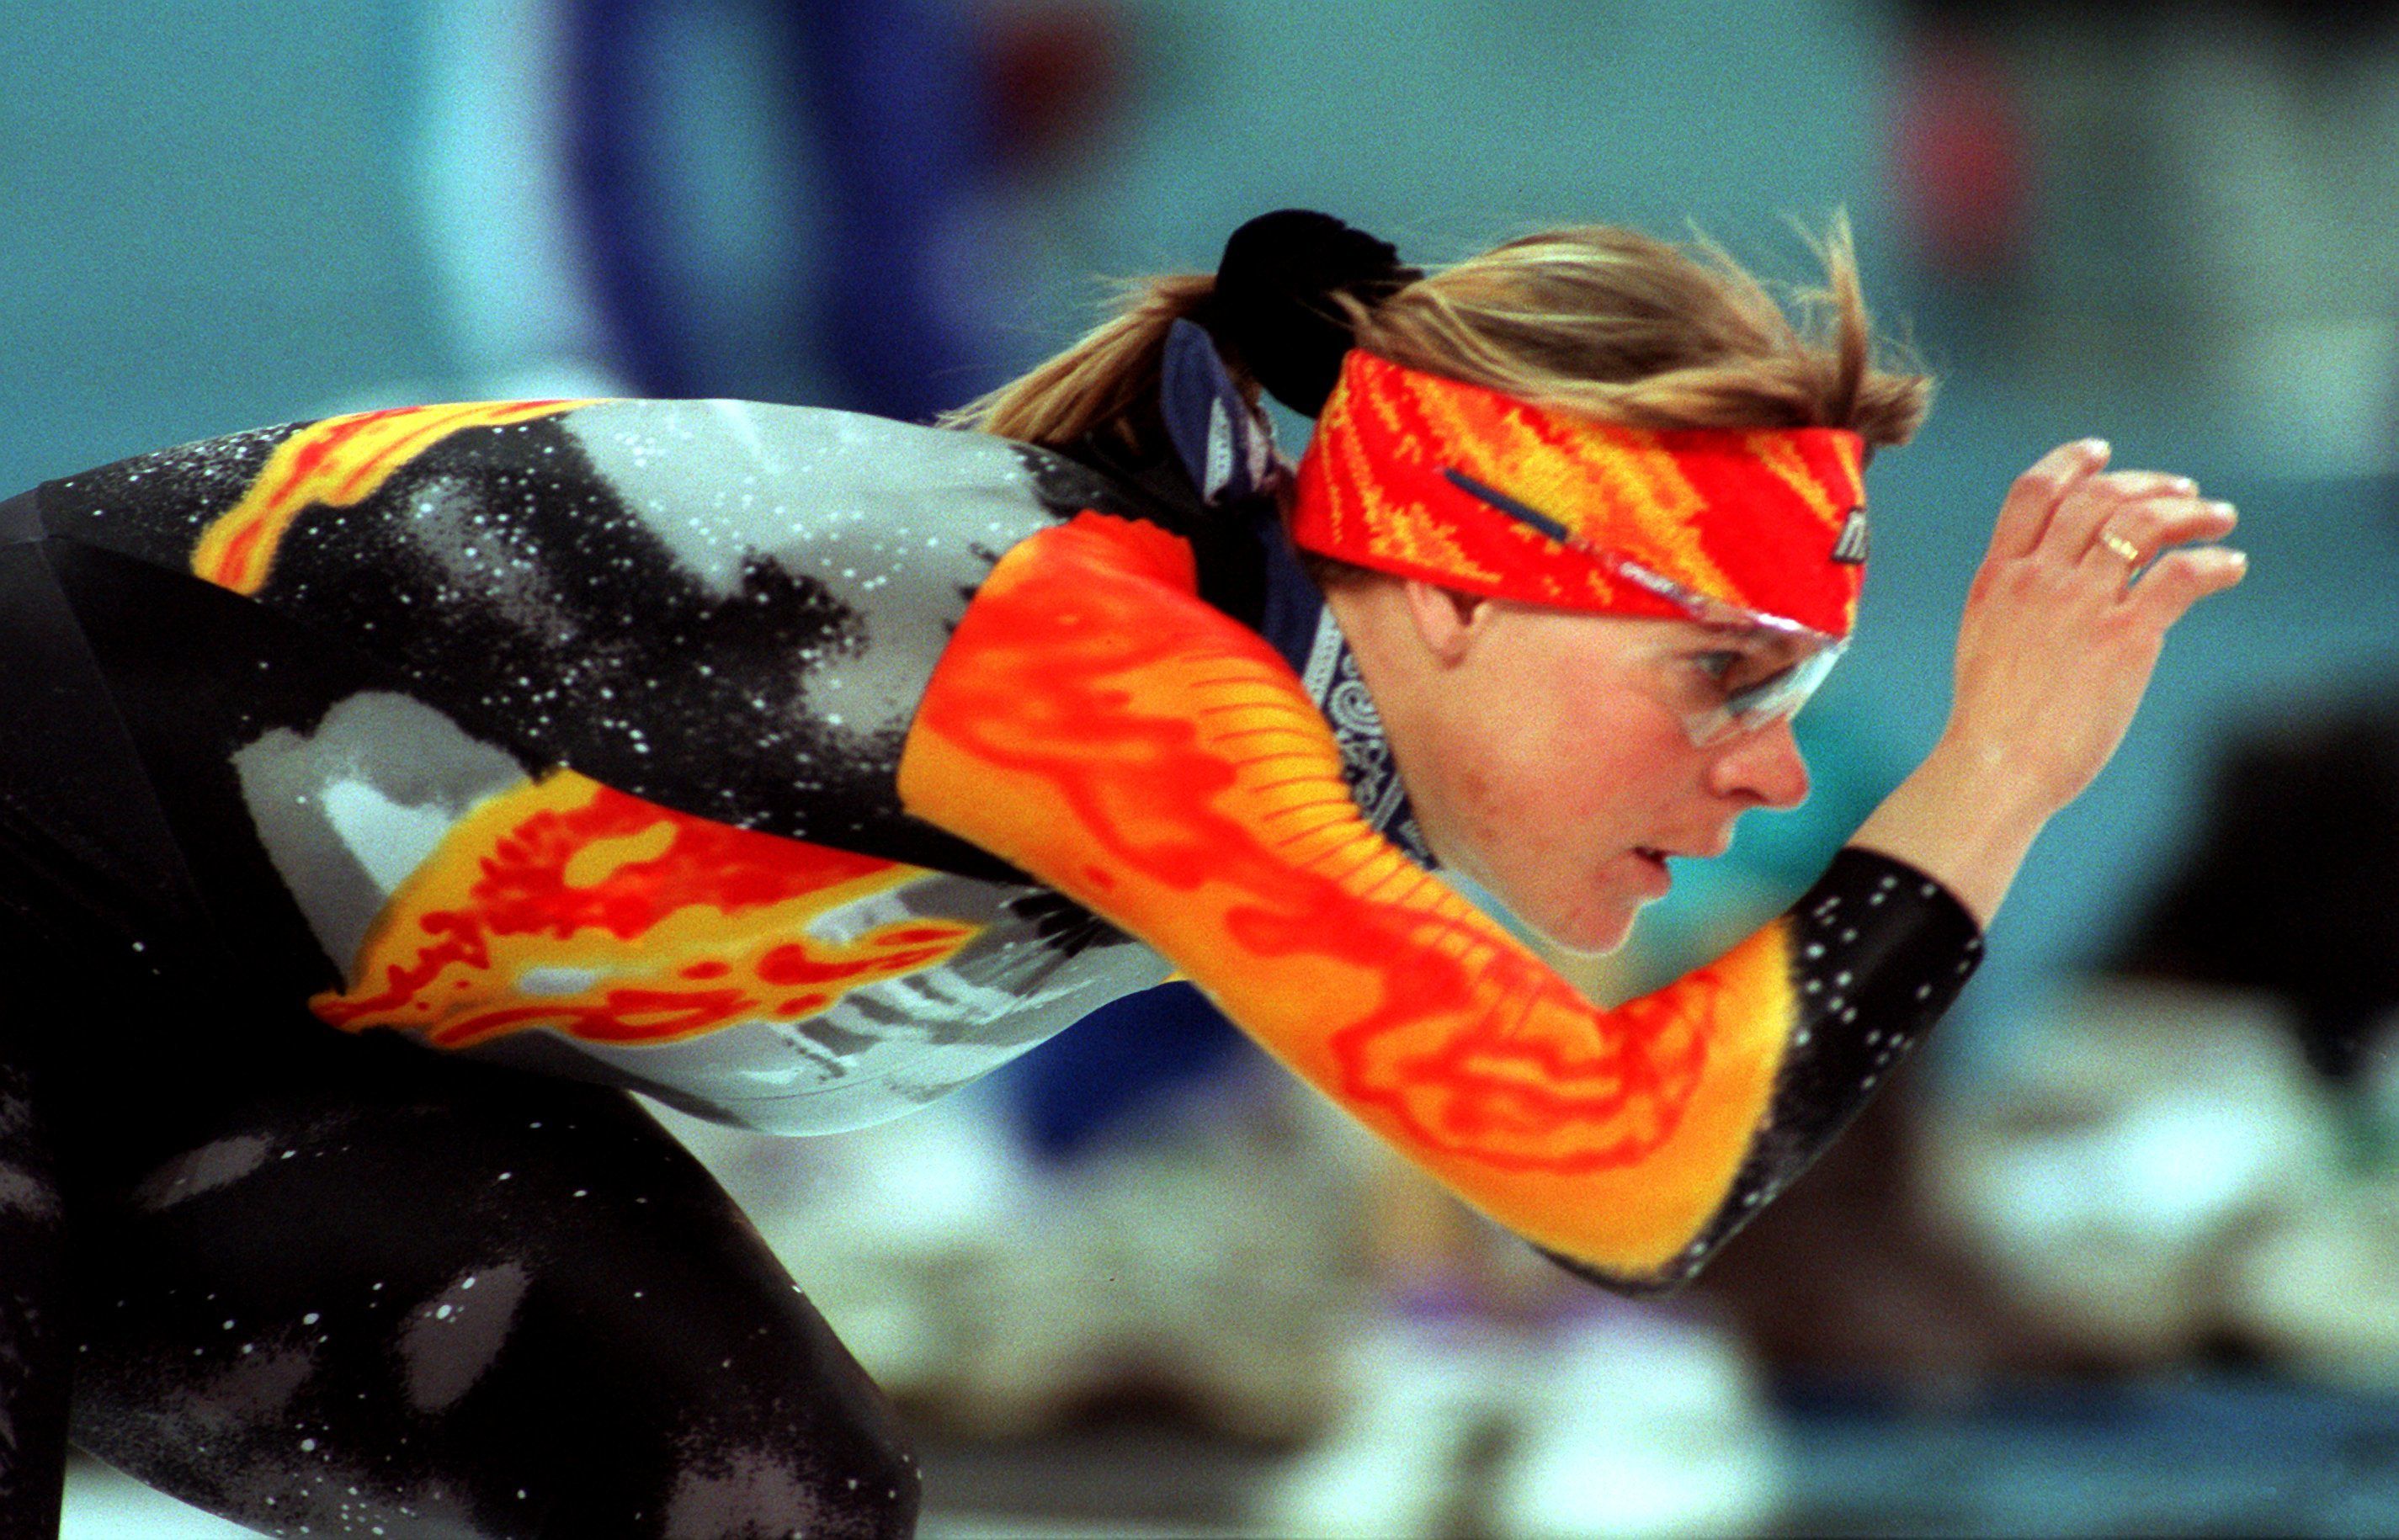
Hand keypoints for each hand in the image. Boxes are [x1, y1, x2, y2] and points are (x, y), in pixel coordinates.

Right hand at [1944, 438, 2244, 816]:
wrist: (1996, 764)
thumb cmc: (1992, 720)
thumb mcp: (1985, 640)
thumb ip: (2018, 602)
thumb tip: (2061, 589)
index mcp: (1998, 577)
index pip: (2033, 492)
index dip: (2070, 462)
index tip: (2101, 452)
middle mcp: (2038, 578)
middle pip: (2098, 497)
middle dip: (2147, 483)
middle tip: (2181, 491)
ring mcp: (2081, 603)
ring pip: (2143, 523)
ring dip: (2190, 512)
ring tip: (2217, 519)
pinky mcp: (2124, 635)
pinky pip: (2181, 575)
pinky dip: (2215, 563)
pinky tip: (2231, 567)